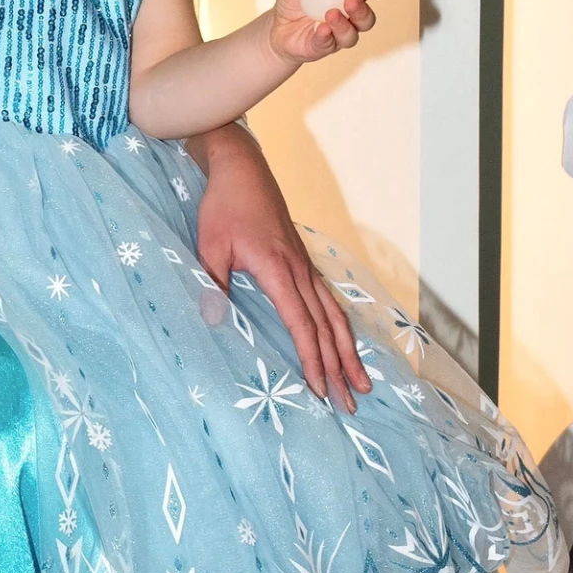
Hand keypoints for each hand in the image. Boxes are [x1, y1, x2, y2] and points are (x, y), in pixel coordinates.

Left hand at [195, 126, 370, 410]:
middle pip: (326, 328)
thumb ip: (213, 283)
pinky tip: (345, 344)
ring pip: (334, 316)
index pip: (302, 325)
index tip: (320, 390)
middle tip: (353, 404)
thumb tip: (213, 321)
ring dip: (348, 352)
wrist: (241, 169)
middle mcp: (299, 271)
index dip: (312, 360)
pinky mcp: (303, 262)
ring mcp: (305, 266)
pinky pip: (328, 301)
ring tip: (363, 383)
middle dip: (340, 369)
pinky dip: (341, 328)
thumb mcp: (209, 245)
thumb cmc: (223, 207)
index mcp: (278, 270)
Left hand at [267, 0, 386, 66]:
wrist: (277, 30)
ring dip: (344, 25)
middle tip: (352, 0)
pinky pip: (328, 44)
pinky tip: (322, 29)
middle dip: (363, 9)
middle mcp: (348, 18)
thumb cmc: (294, 5)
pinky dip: (326, 36)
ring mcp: (337, 35)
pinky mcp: (323, 48)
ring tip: (332, 14)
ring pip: (351, 34)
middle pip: (366, 17)